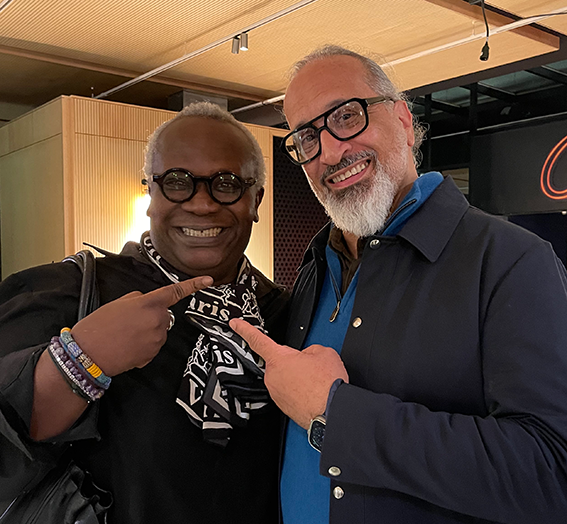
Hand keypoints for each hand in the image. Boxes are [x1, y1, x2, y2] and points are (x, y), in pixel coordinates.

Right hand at [71, 276, 212, 375]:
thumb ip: (139, 299)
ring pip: (159, 330)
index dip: (193, 285)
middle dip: (151, 316)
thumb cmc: (98, 326)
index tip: (208, 280)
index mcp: (149, 304)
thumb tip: (148, 303)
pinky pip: (153, 345)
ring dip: (147, 331)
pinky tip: (127, 345)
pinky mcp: (153, 354)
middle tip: (129, 321)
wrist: (88, 354)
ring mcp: (157, 339)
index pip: (175, 291)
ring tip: (125, 334)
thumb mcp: (118, 303)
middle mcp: (158, 321)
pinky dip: (143, 345)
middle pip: (164, 314)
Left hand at [230, 318, 348, 428]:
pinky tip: (313, 393)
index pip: (256, 339)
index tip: (235, 324)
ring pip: (285, 378)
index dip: (244, 329)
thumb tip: (308, 356)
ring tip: (315, 383)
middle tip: (311, 368)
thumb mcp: (323, 353)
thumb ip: (309, 349)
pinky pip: (290, 392)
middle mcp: (273, 376)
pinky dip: (300, 392)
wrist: (331, 411)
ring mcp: (277, 393)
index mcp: (279, 358)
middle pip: (279, 362)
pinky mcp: (283, 407)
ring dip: (298, 378)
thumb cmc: (326, 385)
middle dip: (293, 362)